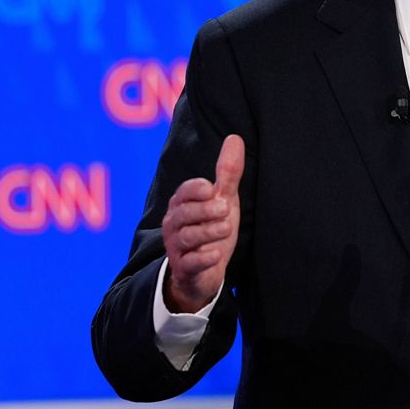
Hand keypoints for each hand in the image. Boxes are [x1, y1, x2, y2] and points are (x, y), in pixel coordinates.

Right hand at [162, 134, 244, 313]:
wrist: (205, 271)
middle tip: (225, 208)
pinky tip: (215, 254)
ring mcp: (177, 248)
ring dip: (207, 232)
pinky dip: (202, 259)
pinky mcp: (185, 269)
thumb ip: (227, 173)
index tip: (210, 188)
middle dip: (204, 210)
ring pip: (187, 237)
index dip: (195, 190)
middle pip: (184, 214)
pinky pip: (190, 264)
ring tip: (225, 228)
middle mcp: (175, 224)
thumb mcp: (223, 199)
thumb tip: (234, 138)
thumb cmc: (212, 228)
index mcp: (182, 204)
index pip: (184, 192)